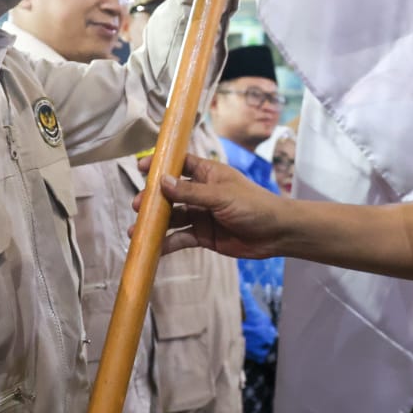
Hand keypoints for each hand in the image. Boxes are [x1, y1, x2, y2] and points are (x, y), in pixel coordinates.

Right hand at [134, 152, 286, 258]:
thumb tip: (161, 182)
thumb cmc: (253, 206)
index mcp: (208, 174)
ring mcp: (201, 215)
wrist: (276, 234)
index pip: (180, 164)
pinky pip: (181, 237)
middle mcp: (202, 193)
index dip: (161, 165)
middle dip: (153, 200)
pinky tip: (153, 248)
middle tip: (138, 206)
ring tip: (136, 231)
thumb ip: (191, 192)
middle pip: (171, 193)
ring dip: (155, 224)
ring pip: (173, 217)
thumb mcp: (221, 196)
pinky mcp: (203, 236)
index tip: (141, 167)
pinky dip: (167, 243)